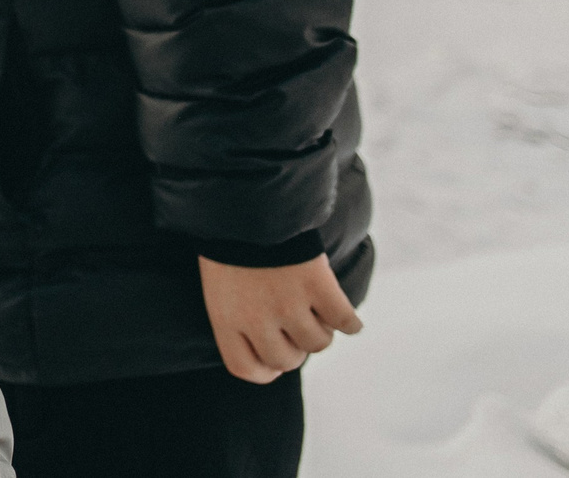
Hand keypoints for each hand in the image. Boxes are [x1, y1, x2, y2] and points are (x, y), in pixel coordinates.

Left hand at [197, 255, 363, 382]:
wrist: (244, 200)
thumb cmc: (228, 240)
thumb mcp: (219, 283)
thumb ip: (238, 317)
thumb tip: (270, 355)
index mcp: (226, 318)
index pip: (247, 369)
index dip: (265, 368)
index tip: (274, 359)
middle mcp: (257, 318)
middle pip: (287, 361)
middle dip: (294, 348)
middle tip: (295, 326)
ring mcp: (289, 304)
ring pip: (319, 342)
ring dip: (320, 329)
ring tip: (313, 309)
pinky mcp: (317, 286)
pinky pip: (345, 322)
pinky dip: (350, 322)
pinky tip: (344, 315)